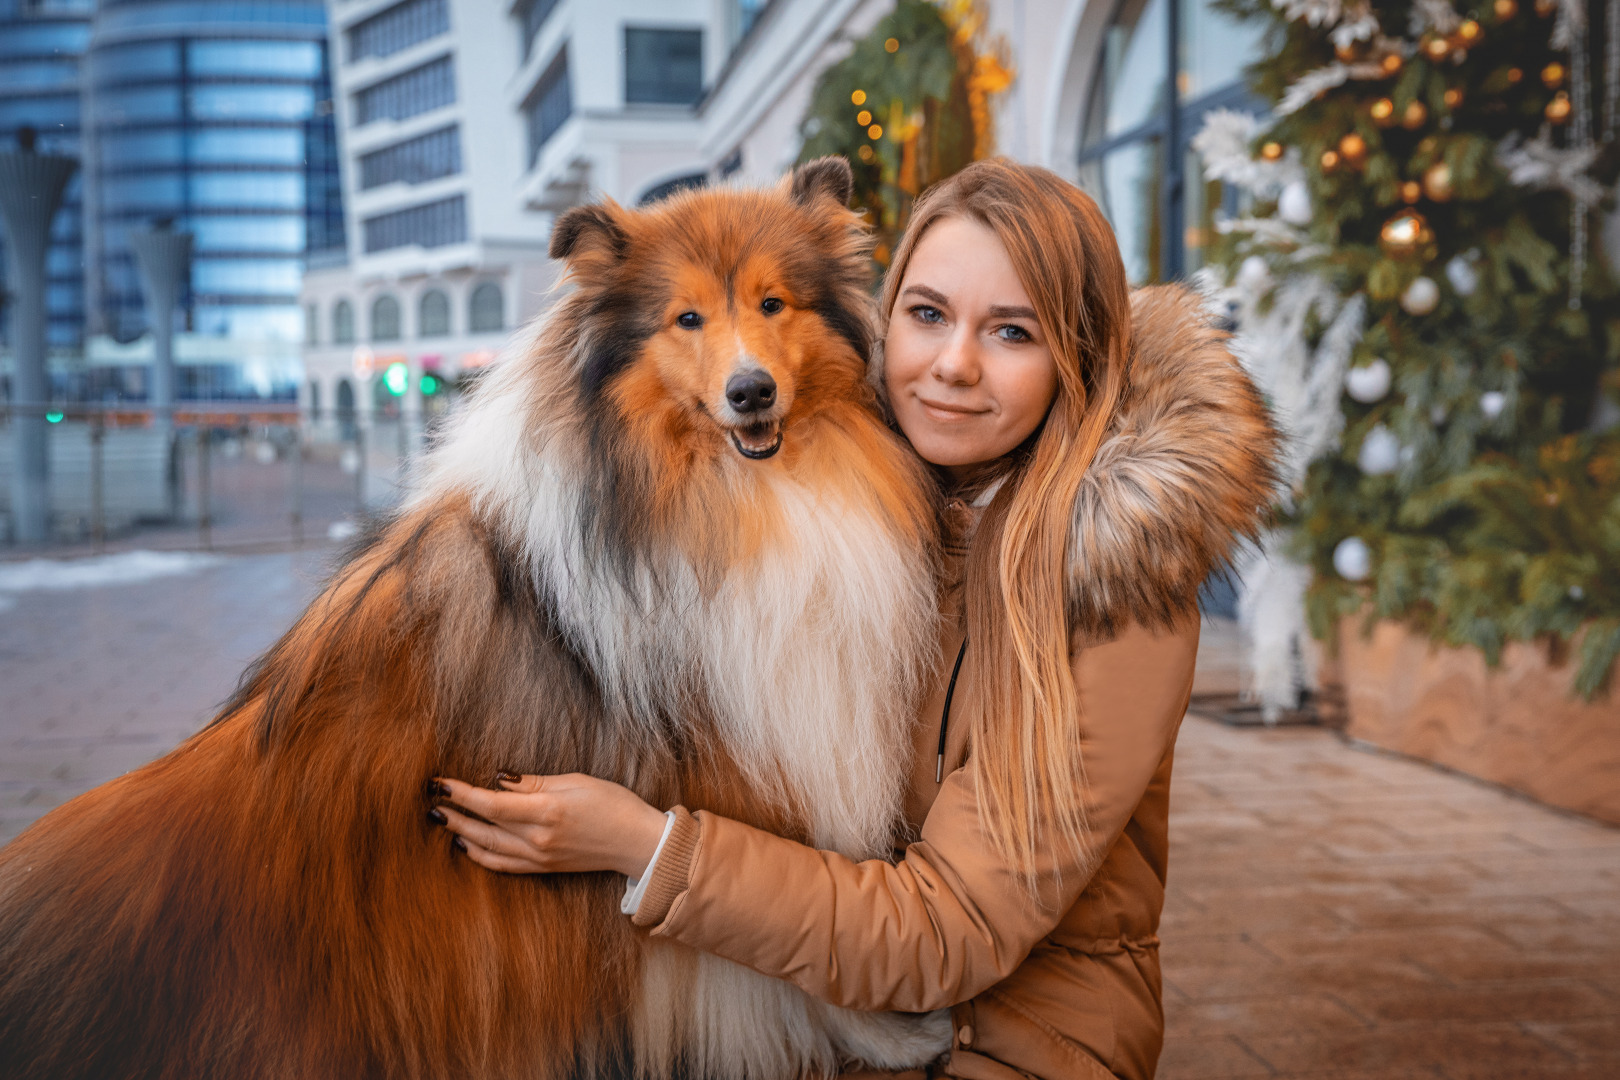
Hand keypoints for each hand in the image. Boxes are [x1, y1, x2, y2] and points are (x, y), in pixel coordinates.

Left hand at [427, 772, 668, 877]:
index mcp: (548, 812)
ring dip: (461, 834)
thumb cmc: (613, 804)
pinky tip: (467, 845)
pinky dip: (480, 855)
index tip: (440, 783)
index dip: (462, 794)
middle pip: (483, 828)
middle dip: (453, 813)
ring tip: (441, 819)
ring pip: (488, 848)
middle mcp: (539, 839)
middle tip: (430, 800)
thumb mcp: (576, 781)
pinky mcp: (543, 869)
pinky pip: (503, 865)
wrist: (637, 843)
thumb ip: (534, 784)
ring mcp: (540, 858)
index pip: (492, 805)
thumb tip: (499, 782)